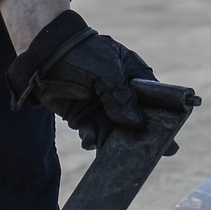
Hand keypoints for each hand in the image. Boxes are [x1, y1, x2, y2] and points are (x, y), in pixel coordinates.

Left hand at [7, 10, 172, 152]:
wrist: (42, 56)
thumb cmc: (79, 54)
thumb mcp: (104, 70)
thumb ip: (120, 96)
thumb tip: (136, 123)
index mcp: (133, 75)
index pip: (154, 99)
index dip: (161, 118)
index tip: (168, 137)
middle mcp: (120, 93)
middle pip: (136, 120)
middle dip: (139, 138)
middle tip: (146, 156)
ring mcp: (102, 106)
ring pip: (114, 131)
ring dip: (113, 143)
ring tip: (111, 154)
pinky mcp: (84, 116)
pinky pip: (93, 134)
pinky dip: (92, 140)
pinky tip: (88, 139)